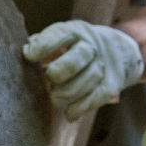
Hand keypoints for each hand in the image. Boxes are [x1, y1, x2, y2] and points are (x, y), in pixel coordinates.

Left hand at [23, 20, 143, 119]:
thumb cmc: (74, 48)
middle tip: (49, 78)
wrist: (118, 50)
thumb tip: (26, 52)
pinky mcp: (112, 84)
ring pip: (88, 79)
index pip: (59, 34)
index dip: (43, 46)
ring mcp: (104, 65)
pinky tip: (69, 113)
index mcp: (74, 31)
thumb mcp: (61, 38)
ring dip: (68, 93)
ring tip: (55, 98)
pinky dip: (81, 107)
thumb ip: (42, 45)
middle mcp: (91, 45)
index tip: (29, 55)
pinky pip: (98, 97)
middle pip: (77, 58)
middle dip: (60, 71)